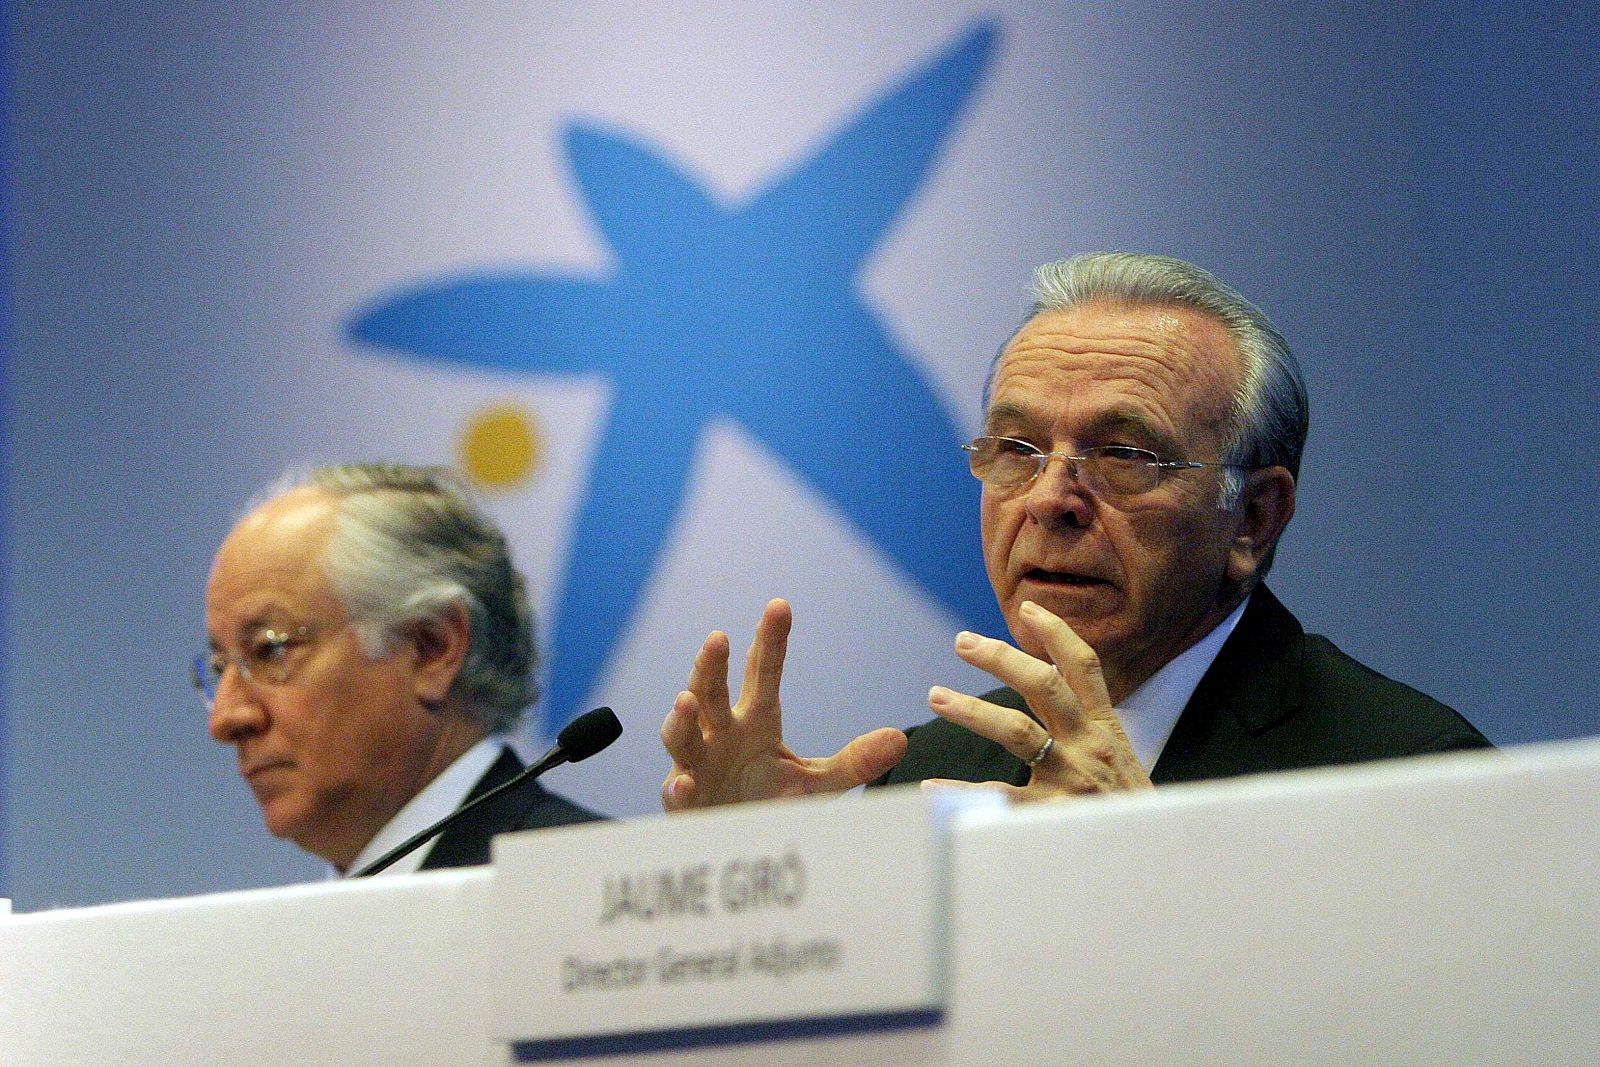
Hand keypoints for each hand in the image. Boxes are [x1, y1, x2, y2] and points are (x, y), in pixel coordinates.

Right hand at [660, 598, 907, 810]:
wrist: (742, 846)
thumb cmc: (770, 804)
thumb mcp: (817, 783)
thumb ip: (854, 762)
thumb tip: (899, 739)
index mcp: (756, 722)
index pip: (763, 673)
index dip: (770, 640)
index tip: (780, 605)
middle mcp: (723, 735)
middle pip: (713, 692)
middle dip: (712, 666)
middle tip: (718, 638)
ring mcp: (699, 766)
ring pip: (682, 734)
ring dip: (681, 718)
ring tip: (686, 699)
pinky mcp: (686, 803)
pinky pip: (677, 792)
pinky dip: (678, 788)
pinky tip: (684, 783)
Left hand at [924, 599, 1151, 801]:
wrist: (1155, 859)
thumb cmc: (1129, 814)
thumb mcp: (1120, 764)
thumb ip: (1085, 734)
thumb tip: (1051, 701)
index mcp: (1105, 729)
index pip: (1084, 667)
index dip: (1057, 633)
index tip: (1029, 608)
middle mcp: (1089, 745)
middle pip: (1044, 685)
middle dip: (1002, 658)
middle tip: (962, 642)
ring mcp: (1072, 777)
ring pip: (1018, 730)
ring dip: (973, 710)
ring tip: (936, 696)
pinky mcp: (1054, 814)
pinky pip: (1000, 796)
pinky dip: (962, 792)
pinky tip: (932, 787)